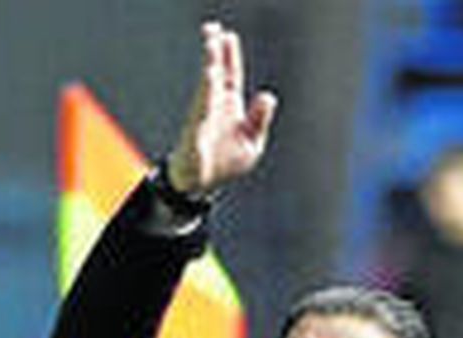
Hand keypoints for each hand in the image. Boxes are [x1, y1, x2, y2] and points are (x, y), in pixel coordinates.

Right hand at [165, 22, 276, 197]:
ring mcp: (203, 116)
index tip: (227, 34)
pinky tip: (210, 77)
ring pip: (207, 86)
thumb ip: (259, 119)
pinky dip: (206, 92)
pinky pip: (201, 108)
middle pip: (216, 74)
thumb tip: (268, 96)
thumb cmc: (227, 161)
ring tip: (211, 46)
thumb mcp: (252, 142)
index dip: (230, 56)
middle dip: (215, 52)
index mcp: (229, 106)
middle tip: (213, 29)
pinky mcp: (195, 131)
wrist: (202, 183)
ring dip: (211, 65)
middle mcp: (214, 106)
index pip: (230, 75)